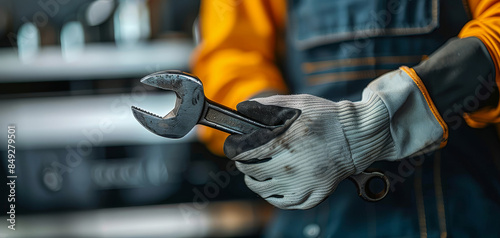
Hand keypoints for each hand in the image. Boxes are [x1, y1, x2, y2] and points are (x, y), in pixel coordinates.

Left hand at [224, 69, 446, 208]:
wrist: (355, 137)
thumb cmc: (325, 118)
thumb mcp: (295, 104)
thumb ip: (266, 106)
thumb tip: (241, 110)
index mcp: (285, 142)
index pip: (246, 154)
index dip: (235, 151)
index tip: (233, 148)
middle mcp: (292, 166)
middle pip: (252, 172)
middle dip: (243, 165)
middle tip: (243, 160)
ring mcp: (303, 184)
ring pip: (263, 190)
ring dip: (253, 182)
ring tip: (253, 174)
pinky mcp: (313, 195)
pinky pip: (283, 202)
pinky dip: (272, 196)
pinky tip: (271, 186)